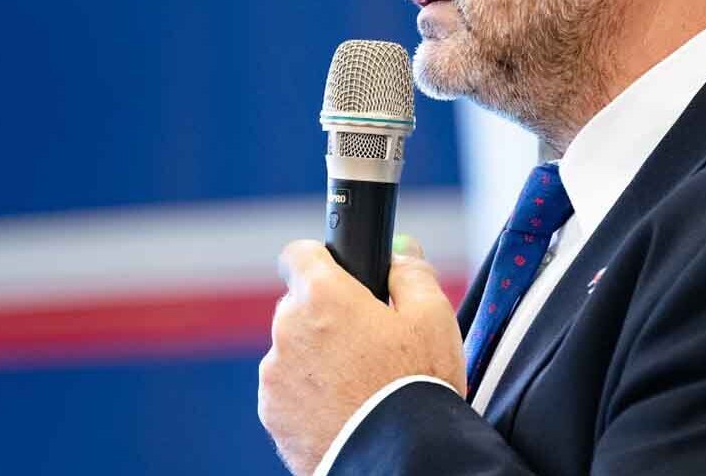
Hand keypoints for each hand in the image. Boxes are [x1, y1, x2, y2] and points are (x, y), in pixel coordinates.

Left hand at [258, 238, 465, 474]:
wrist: (397, 459)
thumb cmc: (416, 385)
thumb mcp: (433, 317)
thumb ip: (412, 272)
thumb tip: (400, 250)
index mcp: (323, 296)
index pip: (298, 254)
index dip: (319, 259)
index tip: (335, 272)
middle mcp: (288, 329)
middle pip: (299, 306)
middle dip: (326, 316)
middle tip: (366, 342)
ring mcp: (275, 375)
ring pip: (293, 350)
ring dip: (316, 358)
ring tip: (359, 384)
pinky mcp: (272, 415)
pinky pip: (288, 391)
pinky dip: (308, 395)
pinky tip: (344, 409)